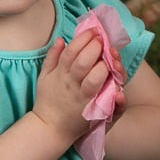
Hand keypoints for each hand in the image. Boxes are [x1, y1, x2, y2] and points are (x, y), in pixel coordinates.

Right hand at [33, 30, 112, 144]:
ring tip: (110, 56)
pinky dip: (111, 88)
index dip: (83, 38)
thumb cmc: (48, 100)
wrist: (49, 128)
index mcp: (60, 74)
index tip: (93, 31)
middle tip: (102, 39)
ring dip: (104, 65)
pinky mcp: (91, 110)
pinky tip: (115, 78)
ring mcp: (82, 97)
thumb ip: (52, 57)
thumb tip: (60, 39)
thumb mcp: (45, 77)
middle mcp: (71, 84)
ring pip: (94, 79)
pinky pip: (103, 98)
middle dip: (95, 47)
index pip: (71, 51)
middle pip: (83, 62)